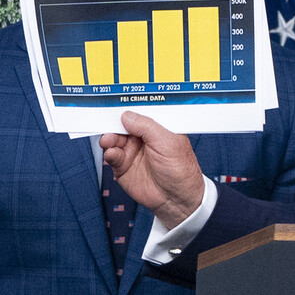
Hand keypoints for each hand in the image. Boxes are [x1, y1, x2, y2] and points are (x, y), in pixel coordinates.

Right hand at [100, 111, 204, 228]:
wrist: (176, 199)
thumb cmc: (180, 169)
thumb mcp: (167, 142)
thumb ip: (146, 127)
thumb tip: (126, 115)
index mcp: (158, 127)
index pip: (141, 113)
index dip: (130, 108)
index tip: (115, 102)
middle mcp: (144, 137)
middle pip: (123, 125)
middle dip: (114, 123)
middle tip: (107, 123)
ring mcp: (132, 151)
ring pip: (114, 139)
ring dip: (109, 138)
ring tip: (109, 140)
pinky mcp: (123, 166)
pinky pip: (111, 155)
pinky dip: (109, 153)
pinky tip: (112, 153)